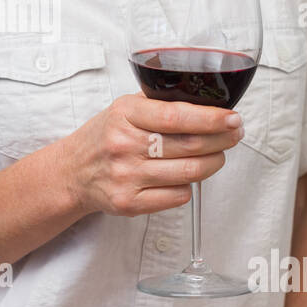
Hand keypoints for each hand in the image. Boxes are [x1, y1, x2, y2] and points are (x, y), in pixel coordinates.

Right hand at [56, 93, 244, 218]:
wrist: (72, 172)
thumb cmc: (104, 137)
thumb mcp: (123, 109)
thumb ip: (158, 103)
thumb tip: (208, 103)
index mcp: (124, 114)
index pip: (176, 116)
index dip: (211, 119)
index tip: (233, 118)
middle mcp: (123, 145)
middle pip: (189, 145)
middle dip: (222, 140)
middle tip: (234, 135)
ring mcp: (126, 176)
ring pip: (189, 173)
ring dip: (213, 163)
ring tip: (217, 155)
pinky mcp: (129, 203)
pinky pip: (177, 196)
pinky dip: (190, 186)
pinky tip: (187, 176)